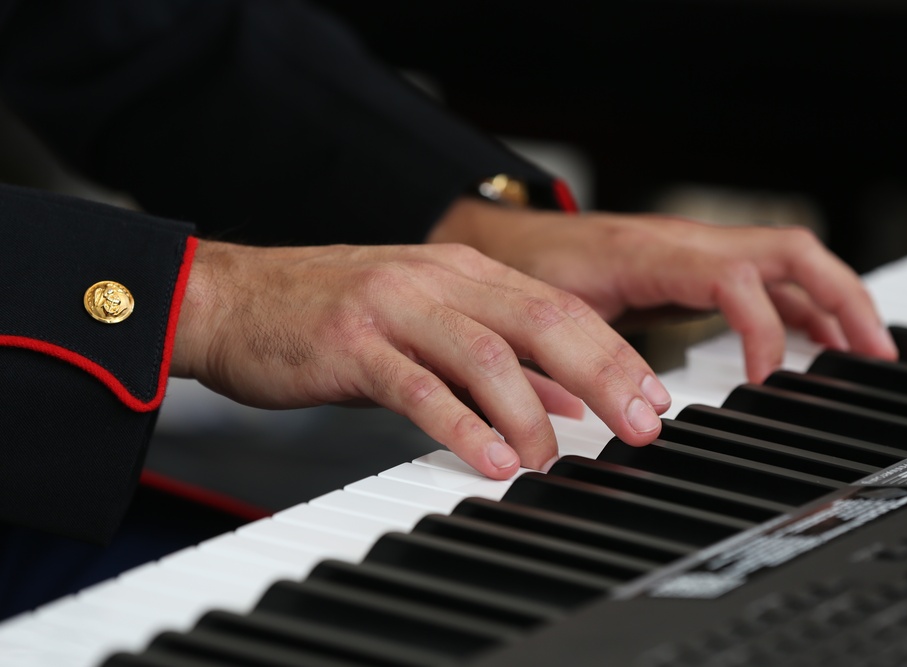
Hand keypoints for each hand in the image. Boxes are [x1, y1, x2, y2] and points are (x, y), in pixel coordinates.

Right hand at [170, 240, 670, 477]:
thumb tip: (562, 397)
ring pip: (487, 352)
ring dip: (531, 412)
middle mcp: (438, 279)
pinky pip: (419, 386)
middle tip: (639, 425)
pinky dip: (463, 426)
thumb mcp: (426, 324)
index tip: (651, 400)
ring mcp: (394, 307)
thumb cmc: (332, 314)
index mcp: (464, 273)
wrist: (235, 298)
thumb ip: (496, 358)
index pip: (562, 308)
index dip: (615, 354)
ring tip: (552, 458)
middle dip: (604, 375)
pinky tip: (491, 459)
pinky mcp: (352, 344)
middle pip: (543, 320)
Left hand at [428, 199, 897, 382]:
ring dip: (831, 300)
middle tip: (871, 352)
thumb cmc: (527, 272)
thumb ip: (596, 357)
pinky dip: (796, 306)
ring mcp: (695, 249)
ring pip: (786, 261)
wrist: (507, 238)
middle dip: (840, 298)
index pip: (736, 276)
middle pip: (790, 252)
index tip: (766, 383)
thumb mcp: (555, 318)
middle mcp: (686, 242)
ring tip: (863, 350)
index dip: (763, 328)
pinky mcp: (694, 265)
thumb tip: (643, 412)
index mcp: (654, 253)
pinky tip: (813, 337)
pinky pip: (762, 277)